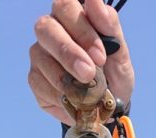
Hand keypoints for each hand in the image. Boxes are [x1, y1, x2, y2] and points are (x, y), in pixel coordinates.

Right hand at [29, 0, 134, 124]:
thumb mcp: (120, 54)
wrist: (107, 109)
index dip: (82, 30)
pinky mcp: (35, 79)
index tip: (101, 56)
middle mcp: (51, 31)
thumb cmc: (113, 75)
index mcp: (71, 17)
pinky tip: (75, 103)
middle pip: (46, 28)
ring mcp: (40, 55)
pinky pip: (40, 84)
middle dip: (69, 53)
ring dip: (65, 79)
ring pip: (41, 58)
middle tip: (89, 74)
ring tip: (86, 95)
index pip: (66, 6)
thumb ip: (110, 27)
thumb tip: (95, 1)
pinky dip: (60, 97)